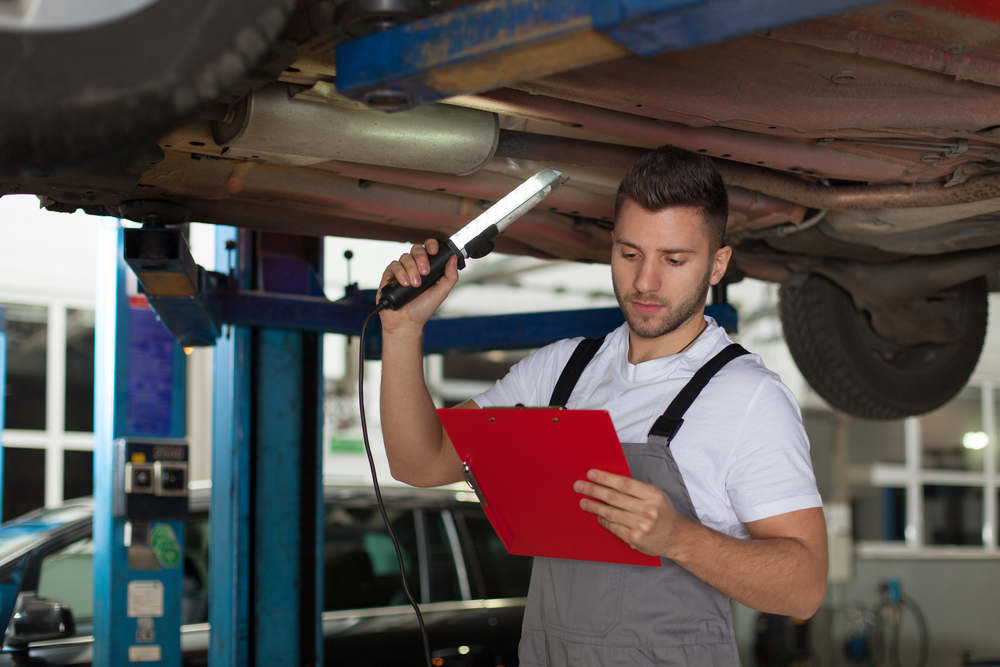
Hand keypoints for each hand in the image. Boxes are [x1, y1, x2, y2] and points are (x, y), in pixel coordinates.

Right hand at [378, 239, 458, 331]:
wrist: (406, 322)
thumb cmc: (423, 309)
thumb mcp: (441, 293)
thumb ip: (450, 277)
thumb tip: (453, 259)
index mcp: (428, 268)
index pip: (429, 249)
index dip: (431, 245)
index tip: (434, 251)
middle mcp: (414, 266)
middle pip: (416, 249)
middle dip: (421, 258)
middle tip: (425, 272)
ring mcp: (402, 270)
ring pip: (405, 257)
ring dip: (411, 269)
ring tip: (415, 284)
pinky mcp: (389, 276)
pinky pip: (393, 266)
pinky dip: (400, 273)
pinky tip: (404, 284)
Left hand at [574, 469, 691, 558]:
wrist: (676, 537)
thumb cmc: (663, 513)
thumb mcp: (655, 495)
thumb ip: (636, 489)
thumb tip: (609, 482)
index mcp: (652, 495)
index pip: (623, 484)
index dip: (605, 478)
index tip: (591, 474)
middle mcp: (647, 510)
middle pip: (614, 497)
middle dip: (593, 490)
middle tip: (579, 486)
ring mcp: (641, 526)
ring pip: (611, 513)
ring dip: (594, 507)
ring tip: (584, 502)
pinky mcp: (635, 539)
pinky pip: (614, 527)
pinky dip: (604, 521)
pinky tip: (598, 516)